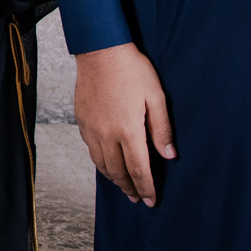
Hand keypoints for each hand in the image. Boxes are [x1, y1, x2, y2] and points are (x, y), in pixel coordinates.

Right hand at [73, 42, 175, 206]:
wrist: (100, 50)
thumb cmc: (131, 69)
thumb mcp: (156, 97)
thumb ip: (162, 129)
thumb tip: (169, 155)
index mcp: (128, 130)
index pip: (138, 169)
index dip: (146, 188)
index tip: (151, 200)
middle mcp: (106, 134)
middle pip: (118, 172)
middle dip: (130, 189)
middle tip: (138, 199)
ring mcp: (91, 129)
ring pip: (101, 164)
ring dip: (114, 179)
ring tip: (124, 187)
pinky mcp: (81, 121)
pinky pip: (91, 150)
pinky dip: (101, 162)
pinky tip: (107, 163)